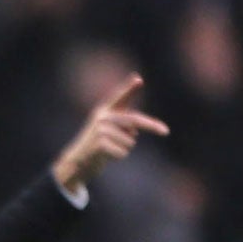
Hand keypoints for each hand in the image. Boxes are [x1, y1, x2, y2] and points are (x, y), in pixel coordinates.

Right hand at [52, 74, 168, 195]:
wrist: (76, 162)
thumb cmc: (97, 145)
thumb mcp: (108, 130)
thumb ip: (124, 125)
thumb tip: (134, 131)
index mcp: (104, 111)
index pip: (120, 98)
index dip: (129, 88)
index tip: (138, 79)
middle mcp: (102, 118)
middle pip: (134, 121)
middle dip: (153, 126)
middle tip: (166, 132)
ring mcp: (100, 130)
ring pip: (130, 140)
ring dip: (124, 148)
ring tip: (109, 149)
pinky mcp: (100, 144)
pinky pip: (123, 152)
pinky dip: (118, 156)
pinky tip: (105, 156)